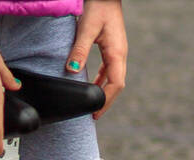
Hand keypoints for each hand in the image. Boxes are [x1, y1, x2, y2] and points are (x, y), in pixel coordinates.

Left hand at [66, 0, 126, 118]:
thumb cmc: (98, 6)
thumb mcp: (87, 28)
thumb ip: (80, 50)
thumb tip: (73, 70)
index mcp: (117, 53)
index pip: (116, 84)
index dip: (106, 101)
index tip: (96, 112)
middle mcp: (120, 54)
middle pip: (117, 85)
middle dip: (106, 100)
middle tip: (94, 114)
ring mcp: (117, 51)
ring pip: (113, 77)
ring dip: (104, 91)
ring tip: (93, 104)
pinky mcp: (112, 46)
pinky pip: (109, 68)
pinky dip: (102, 79)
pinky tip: (93, 83)